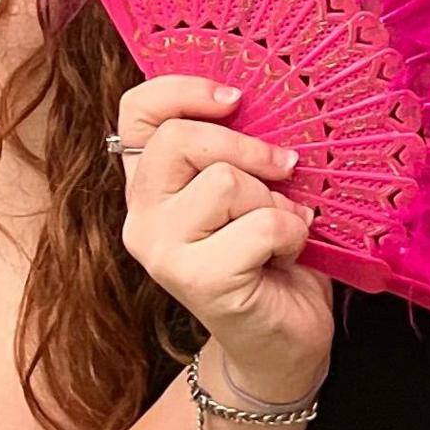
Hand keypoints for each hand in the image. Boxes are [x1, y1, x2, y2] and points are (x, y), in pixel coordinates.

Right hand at [114, 76, 334, 404]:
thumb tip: (262, 91)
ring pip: (225, 181)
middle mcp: (141, 215)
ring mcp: (162, 251)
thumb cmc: (270, 253)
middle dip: (248, 147)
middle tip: (284, 166)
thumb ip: (237, 145)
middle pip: (180, 140)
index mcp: (150, 183)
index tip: (236, 98)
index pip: (137, 112)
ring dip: (273, 199)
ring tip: (281, 226)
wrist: (282, 340)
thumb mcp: (250, 186)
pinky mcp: (198, 280)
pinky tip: (288, 254)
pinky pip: (262, 224)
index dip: (183, 89)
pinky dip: (292, 232)